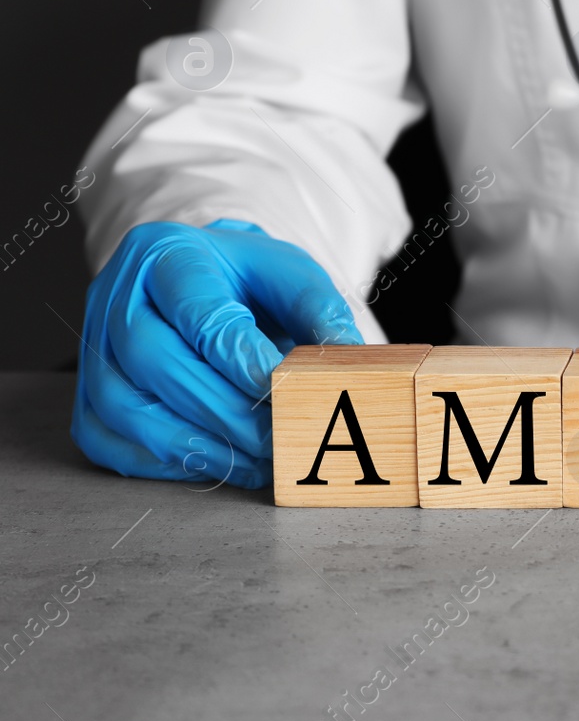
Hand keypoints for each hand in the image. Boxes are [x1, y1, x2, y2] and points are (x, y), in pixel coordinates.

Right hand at [71, 219, 361, 488]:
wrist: (203, 280)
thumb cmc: (247, 280)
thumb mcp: (291, 276)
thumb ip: (320, 313)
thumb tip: (348, 360)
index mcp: (167, 254)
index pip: (199, 311)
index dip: (241, 359)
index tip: (283, 392)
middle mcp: (116, 297)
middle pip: (154, 360)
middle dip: (220, 410)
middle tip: (274, 440)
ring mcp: (95, 346)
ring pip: (122, 405)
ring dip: (191, 445)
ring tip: (253, 464)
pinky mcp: (87, 391)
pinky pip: (105, 437)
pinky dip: (159, 462)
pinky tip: (215, 466)